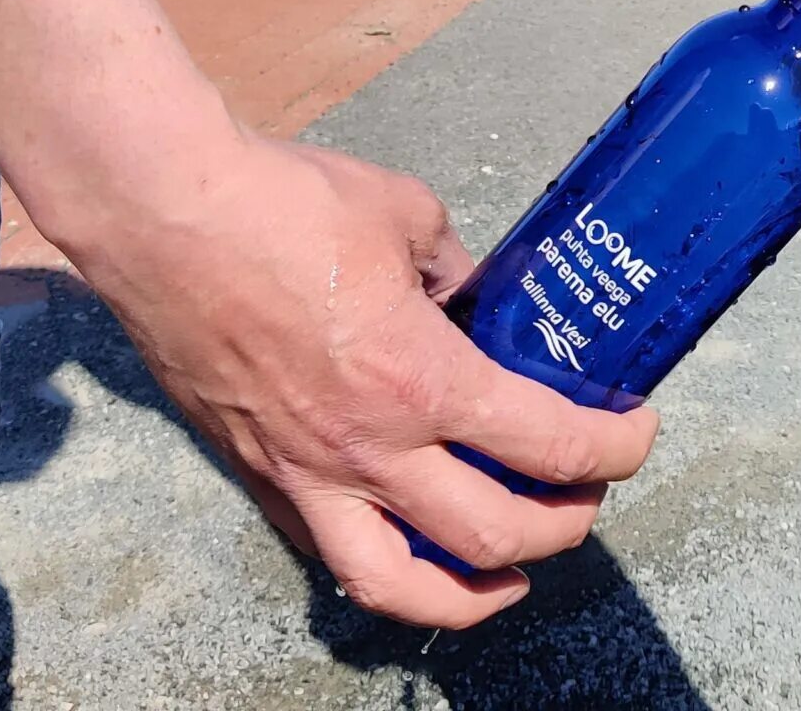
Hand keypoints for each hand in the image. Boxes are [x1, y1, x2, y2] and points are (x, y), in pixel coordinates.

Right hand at [60, 132, 657, 627]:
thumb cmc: (282, 204)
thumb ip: (452, 266)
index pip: (547, 444)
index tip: (635, 435)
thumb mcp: (405, 214)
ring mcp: (307, 474)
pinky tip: (402, 544)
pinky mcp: (256, 474)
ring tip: (505, 576)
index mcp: (421, 379)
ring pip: (399, 588)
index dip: (612, 450)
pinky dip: (378, 565)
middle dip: (561, 527)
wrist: (165, 216)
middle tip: (586, 498)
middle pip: (493, 536)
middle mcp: (369, 448)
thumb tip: (473, 292)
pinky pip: (326, 552)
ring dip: (469, 596)